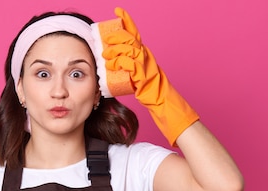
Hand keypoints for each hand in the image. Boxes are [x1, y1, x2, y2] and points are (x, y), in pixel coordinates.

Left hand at [102, 7, 198, 145]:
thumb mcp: (138, 73)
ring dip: (116, 50)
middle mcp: (146, 56)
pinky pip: (131, 65)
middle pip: (131, 39)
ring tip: (105, 53)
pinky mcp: (144, 75)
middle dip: (117, 35)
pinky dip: (120, 62)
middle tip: (106, 37)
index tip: (117, 11)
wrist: (162, 101)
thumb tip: (111, 62)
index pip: (134, 33)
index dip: (127, 21)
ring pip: (130, 50)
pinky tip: (112, 64)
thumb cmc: (150, 90)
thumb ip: (129, 65)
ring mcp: (146, 65)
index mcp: (144, 53)